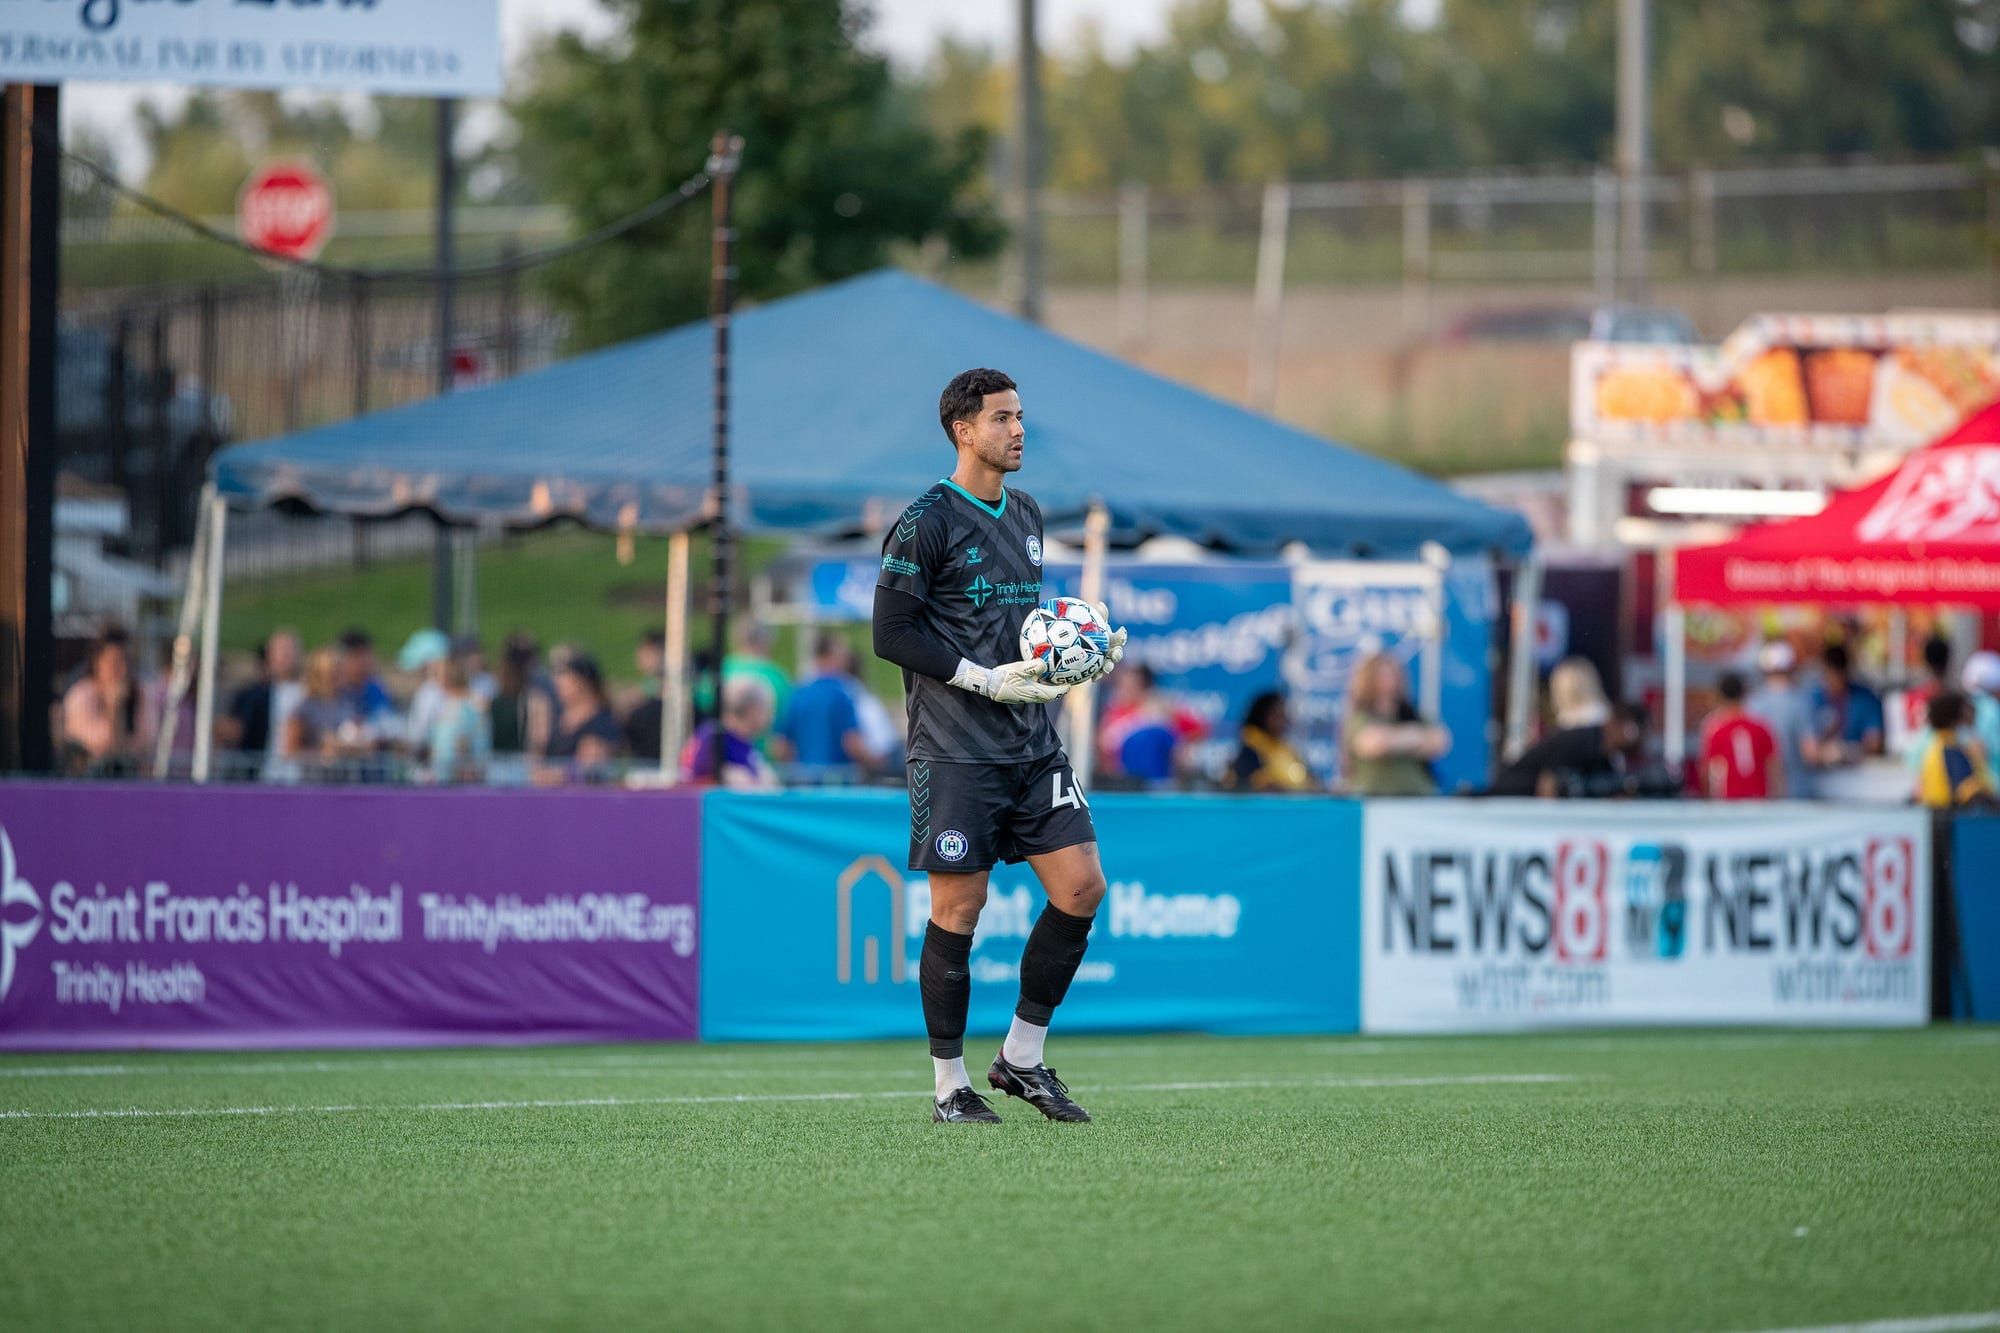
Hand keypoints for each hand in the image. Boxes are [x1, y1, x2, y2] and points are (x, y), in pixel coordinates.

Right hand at [953, 656, 1070, 704]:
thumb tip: (1045, 664)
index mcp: (1036, 693)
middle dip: (1059, 688)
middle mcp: (1033, 697)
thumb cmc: (1004, 677)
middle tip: (1066, 680)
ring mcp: (1026, 697)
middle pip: (1051, 695)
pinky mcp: (1021, 695)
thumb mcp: (1020, 668)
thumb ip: (1035, 666)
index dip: (1064, 688)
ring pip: (1043, 694)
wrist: (990, 685)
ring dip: (1050, 688)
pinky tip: (1039, 678)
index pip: (1056, 693)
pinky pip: (1036, 691)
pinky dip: (1041, 686)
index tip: (1072, 682)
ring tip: (1054, 679)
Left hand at [1075, 602, 1127, 683]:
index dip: (1120, 636)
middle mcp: (1109, 651)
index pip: (1118, 638)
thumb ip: (1096, 616)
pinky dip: (1097, 676)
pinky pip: (1097, 674)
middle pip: (1116, 653)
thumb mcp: (1089, 622)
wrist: (1073, 643)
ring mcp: (1103, 661)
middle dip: (1117, 654)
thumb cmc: (1084, 630)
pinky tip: (1093, 679)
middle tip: (1114, 654)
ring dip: (1109, 667)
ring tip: (1106, 669)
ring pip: (1109, 665)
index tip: (1120, 632)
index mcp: (1110, 639)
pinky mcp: (1095, 670)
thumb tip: (1100, 605)